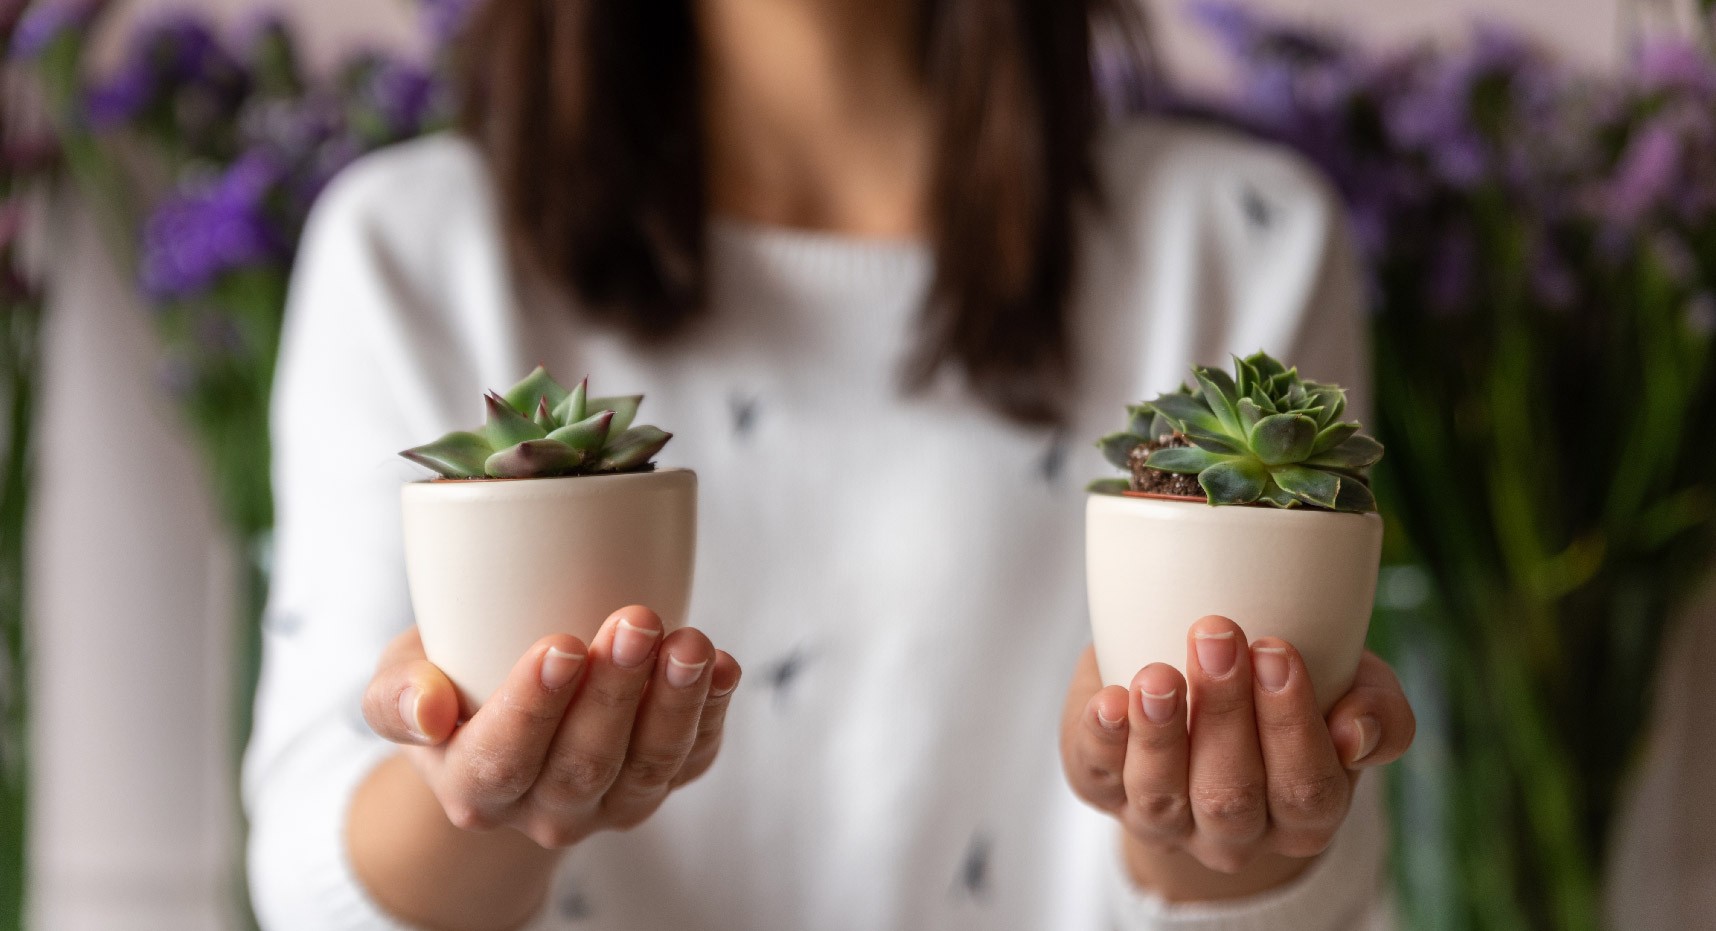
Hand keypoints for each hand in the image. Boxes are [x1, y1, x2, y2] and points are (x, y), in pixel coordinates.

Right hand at [362, 605, 740, 848]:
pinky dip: (712, 712)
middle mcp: (543, 810)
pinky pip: (692, 757)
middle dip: (615, 691)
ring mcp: (608, 802)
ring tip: (689, 641)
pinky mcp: (659, 781)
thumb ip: (397, 696)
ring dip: (675, 702)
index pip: (503, 759)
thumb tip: (428, 711)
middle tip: (634, 620)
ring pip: (649, 765)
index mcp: (473, 789)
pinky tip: (722, 665)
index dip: (533, 706)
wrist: (504, 706)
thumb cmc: (449, 680)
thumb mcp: (399, 679)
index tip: (558, 645)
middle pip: (585, 762)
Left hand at [1060, 615, 1412, 899]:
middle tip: (1217, 639)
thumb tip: (1355, 731)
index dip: (1291, 726)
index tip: (1275, 649)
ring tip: (1158, 676)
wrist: (1197, 684)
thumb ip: (1377, 705)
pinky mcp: (1102, 786)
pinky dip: (1104, 739)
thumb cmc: (1283, 685)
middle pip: (1231, 797)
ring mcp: (1162, 817)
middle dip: (1224, 716)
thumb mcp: (1350, 686)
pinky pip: (1099, 774)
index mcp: (1301, 813)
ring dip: (1160, 735)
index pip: (1307, 789)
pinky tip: (1110, 702)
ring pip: (1162, 797)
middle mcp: (1232, 831)